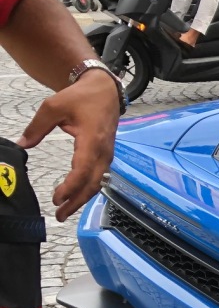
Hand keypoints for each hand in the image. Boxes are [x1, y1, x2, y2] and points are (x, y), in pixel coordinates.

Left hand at [17, 70, 118, 221]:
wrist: (104, 92)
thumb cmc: (80, 98)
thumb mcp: (53, 107)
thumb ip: (37, 127)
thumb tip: (22, 145)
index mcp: (92, 140)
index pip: (82, 171)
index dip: (69, 187)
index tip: (56, 198)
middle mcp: (103, 152)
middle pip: (92, 184)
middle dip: (76, 202)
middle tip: (59, 215)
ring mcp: (107, 156)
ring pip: (97, 184)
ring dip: (82, 199)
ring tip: (65, 211)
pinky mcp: (106, 157)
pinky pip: (99, 178)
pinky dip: (87, 190)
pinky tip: (76, 197)